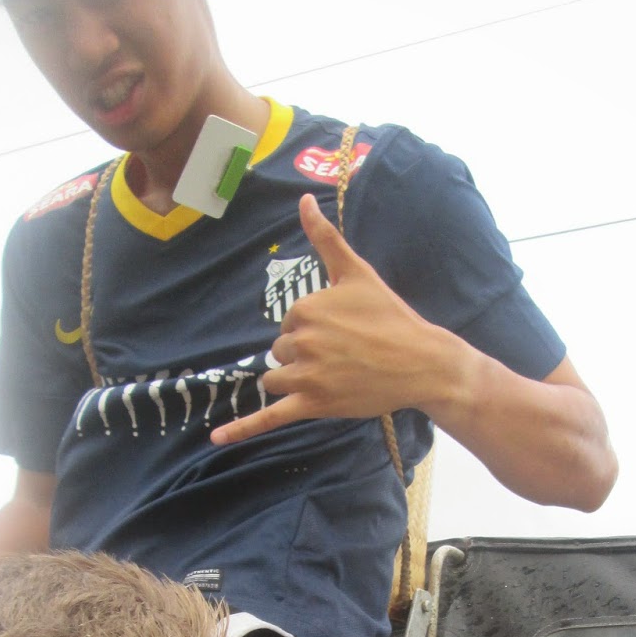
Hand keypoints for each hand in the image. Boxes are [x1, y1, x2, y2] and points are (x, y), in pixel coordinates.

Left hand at [209, 194, 452, 444]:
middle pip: (280, 352)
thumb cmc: (390, 316)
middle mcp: (301, 340)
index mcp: (306, 308)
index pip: (288, 323)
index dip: (314, 329)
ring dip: (294, 380)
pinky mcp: (313, 405)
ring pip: (275, 380)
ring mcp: (306, 376)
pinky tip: (216, 438)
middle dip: (305, 355)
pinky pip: (269, 418)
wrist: (420, 361)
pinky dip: (241, 428)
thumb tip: (304, 198)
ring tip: (331, 377)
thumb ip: (325, 237)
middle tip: (345, 355)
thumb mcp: (355, 272)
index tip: (344, 332)